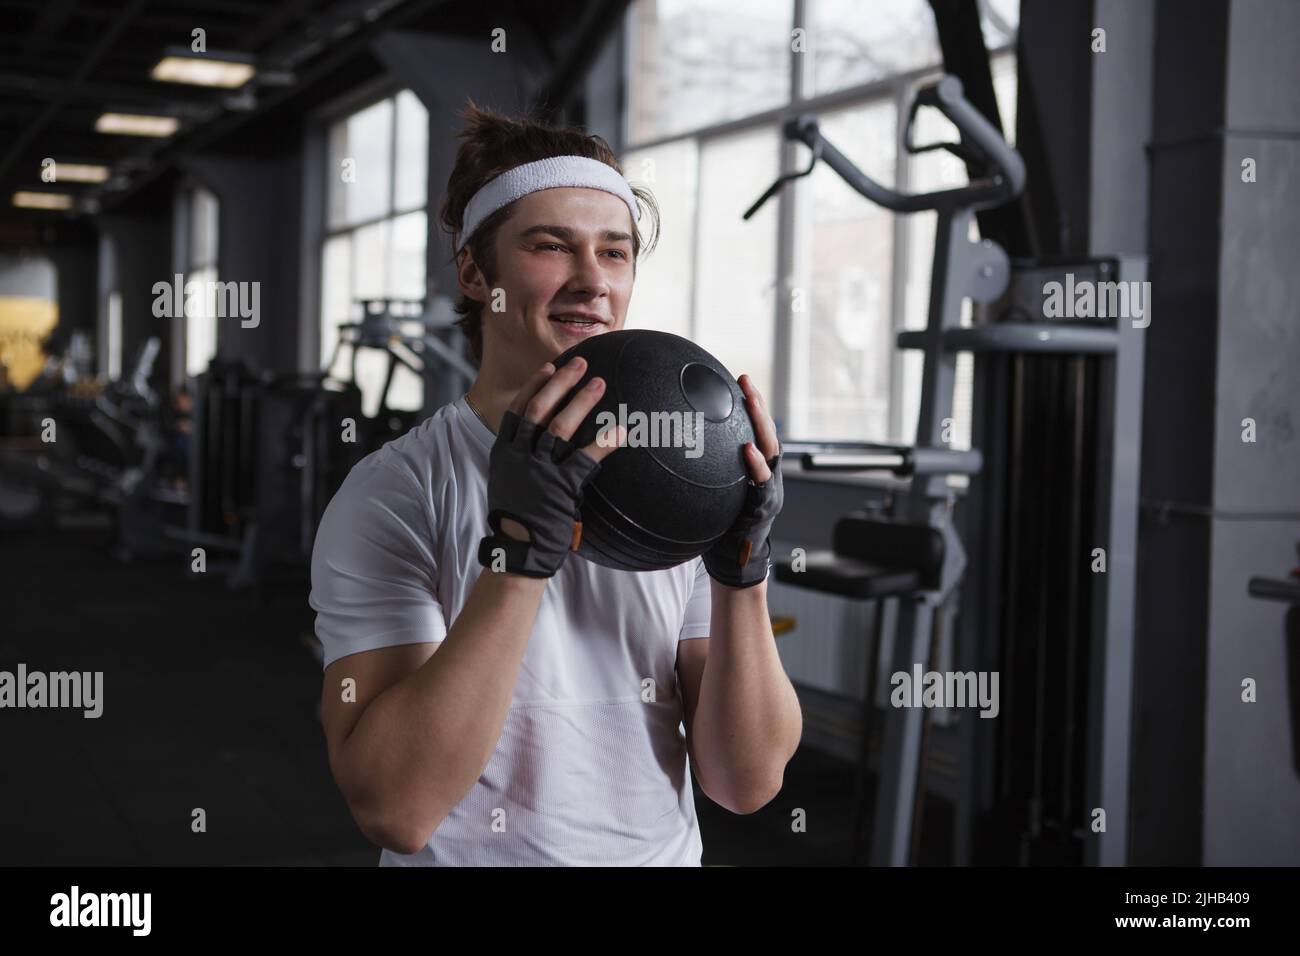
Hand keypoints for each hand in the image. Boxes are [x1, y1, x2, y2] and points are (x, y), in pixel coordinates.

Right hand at [478, 358, 625, 576]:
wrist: (518, 551)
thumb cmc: (519, 519)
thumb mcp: (510, 482)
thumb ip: (521, 459)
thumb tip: (538, 441)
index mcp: (504, 452)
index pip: (518, 409)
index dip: (534, 385)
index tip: (549, 366)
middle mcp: (519, 456)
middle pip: (539, 409)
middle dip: (561, 383)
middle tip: (581, 363)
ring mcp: (538, 471)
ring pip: (560, 427)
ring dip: (581, 402)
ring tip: (599, 383)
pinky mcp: (558, 487)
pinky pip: (585, 458)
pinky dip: (603, 442)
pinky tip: (621, 430)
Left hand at [701, 374, 783, 587]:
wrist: (732, 561)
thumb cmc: (717, 526)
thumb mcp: (709, 492)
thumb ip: (700, 471)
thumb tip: (662, 449)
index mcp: (754, 468)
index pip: (753, 430)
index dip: (749, 404)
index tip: (739, 379)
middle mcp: (766, 474)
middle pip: (765, 432)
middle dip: (758, 406)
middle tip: (745, 382)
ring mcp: (768, 489)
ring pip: (771, 449)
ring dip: (761, 425)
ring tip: (750, 402)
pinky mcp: (763, 506)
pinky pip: (761, 482)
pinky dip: (757, 465)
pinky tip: (747, 450)